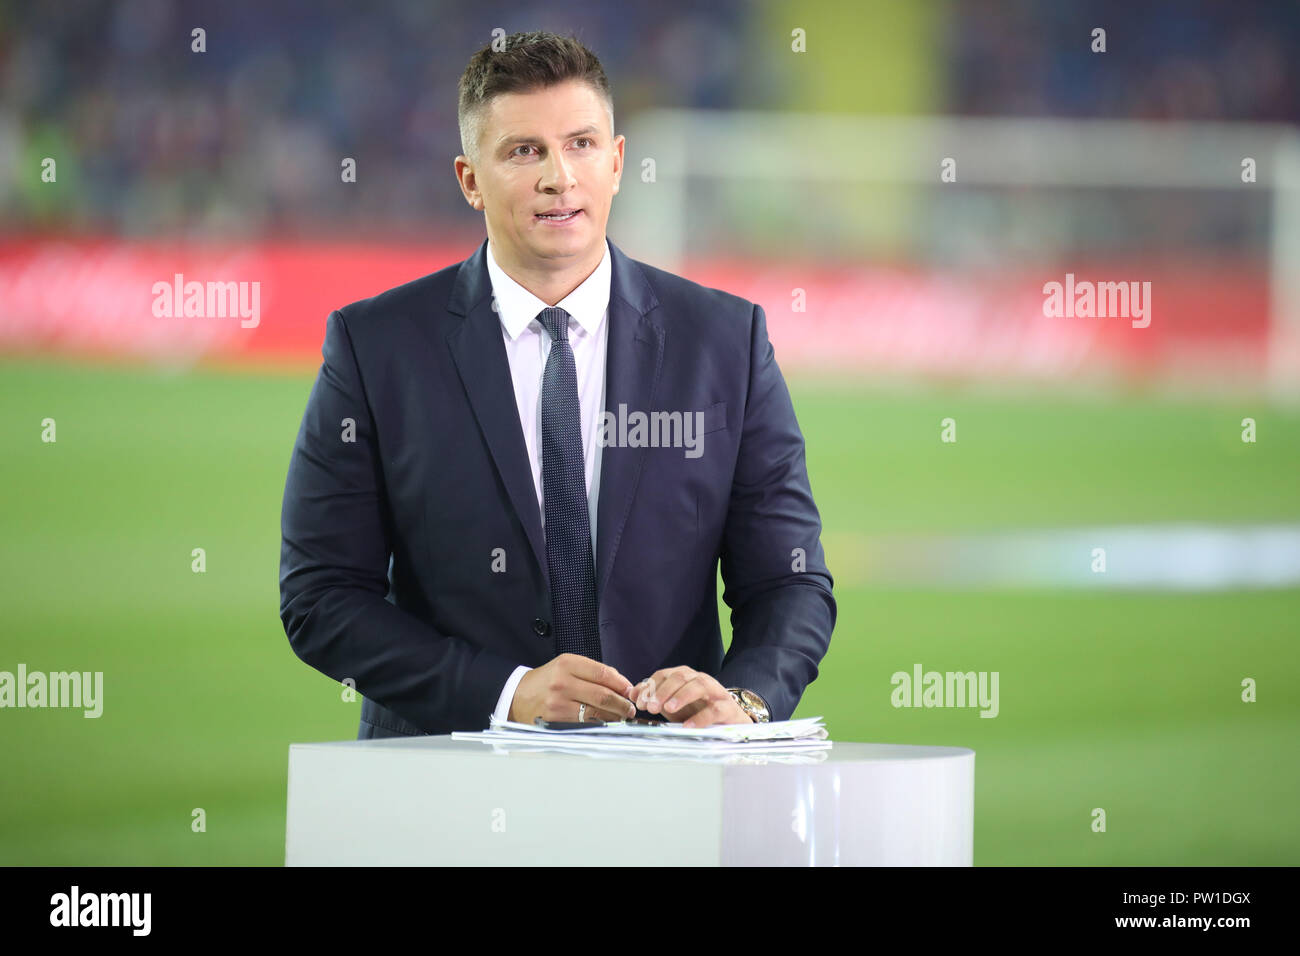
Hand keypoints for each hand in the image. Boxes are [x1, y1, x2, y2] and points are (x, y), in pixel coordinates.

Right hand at [509, 653, 636, 723]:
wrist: (516, 696)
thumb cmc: (545, 681)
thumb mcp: (565, 666)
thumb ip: (592, 672)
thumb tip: (620, 683)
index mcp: (566, 664)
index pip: (603, 673)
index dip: (621, 683)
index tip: (630, 690)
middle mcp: (562, 682)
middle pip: (603, 695)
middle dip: (622, 703)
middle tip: (630, 708)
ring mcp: (558, 703)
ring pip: (596, 712)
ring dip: (614, 716)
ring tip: (622, 716)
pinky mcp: (556, 720)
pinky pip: (585, 723)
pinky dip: (600, 724)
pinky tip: (606, 723)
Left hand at [632, 667, 751, 727]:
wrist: (729, 720)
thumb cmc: (698, 709)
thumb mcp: (672, 703)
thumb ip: (653, 697)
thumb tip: (632, 693)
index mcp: (684, 677)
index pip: (664, 675)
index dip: (650, 687)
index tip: (639, 702)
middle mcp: (699, 679)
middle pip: (680, 677)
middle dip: (663, 691)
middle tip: (651, 707)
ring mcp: (714, 691)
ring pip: (698, 686)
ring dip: (681, 696)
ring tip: (668, 709)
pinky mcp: (726, 707)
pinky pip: (714, 709)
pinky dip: (700, 718)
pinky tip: (688, 726)